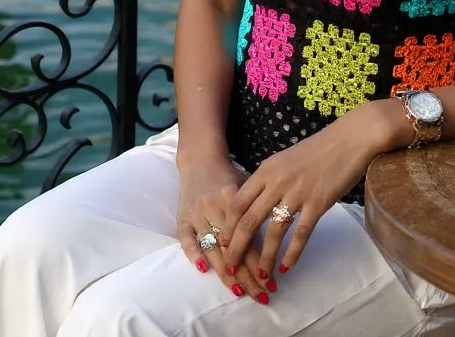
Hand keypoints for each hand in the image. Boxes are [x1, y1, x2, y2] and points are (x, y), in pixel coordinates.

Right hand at [176, 156, 274, 304]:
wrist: (201, 158)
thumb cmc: (229, 175)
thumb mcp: (247, 187)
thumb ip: (256, 212)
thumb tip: (271, 246)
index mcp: (234, 197)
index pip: (249, 238)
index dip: (261, 262)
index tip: (272, 283)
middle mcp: (214, 206)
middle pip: (232, 248)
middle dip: (247, 275)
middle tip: (261, 296)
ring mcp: (197, 213)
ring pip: (212, 247)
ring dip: (226, 273)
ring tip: (239, 291)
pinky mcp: (182, 217)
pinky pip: (186, 239)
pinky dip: (193, 254)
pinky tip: (203, 270)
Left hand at [218, 102, 389, 277]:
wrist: (349, 139)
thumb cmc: (318, 149)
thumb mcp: (285, 159)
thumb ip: (270, 179)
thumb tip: (257, 202)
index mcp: (266, 169)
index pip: (238, 202)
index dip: (228, 225)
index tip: (222, 244)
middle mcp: (277, 181)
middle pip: (249, 220)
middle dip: (238, 247)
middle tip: (232, 267)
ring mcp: (298, 193)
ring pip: (274, 232)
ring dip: (264, 257)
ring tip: (260, 276)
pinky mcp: (318, 203)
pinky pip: (300, 233)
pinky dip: (292, 253)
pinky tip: (286, 267)